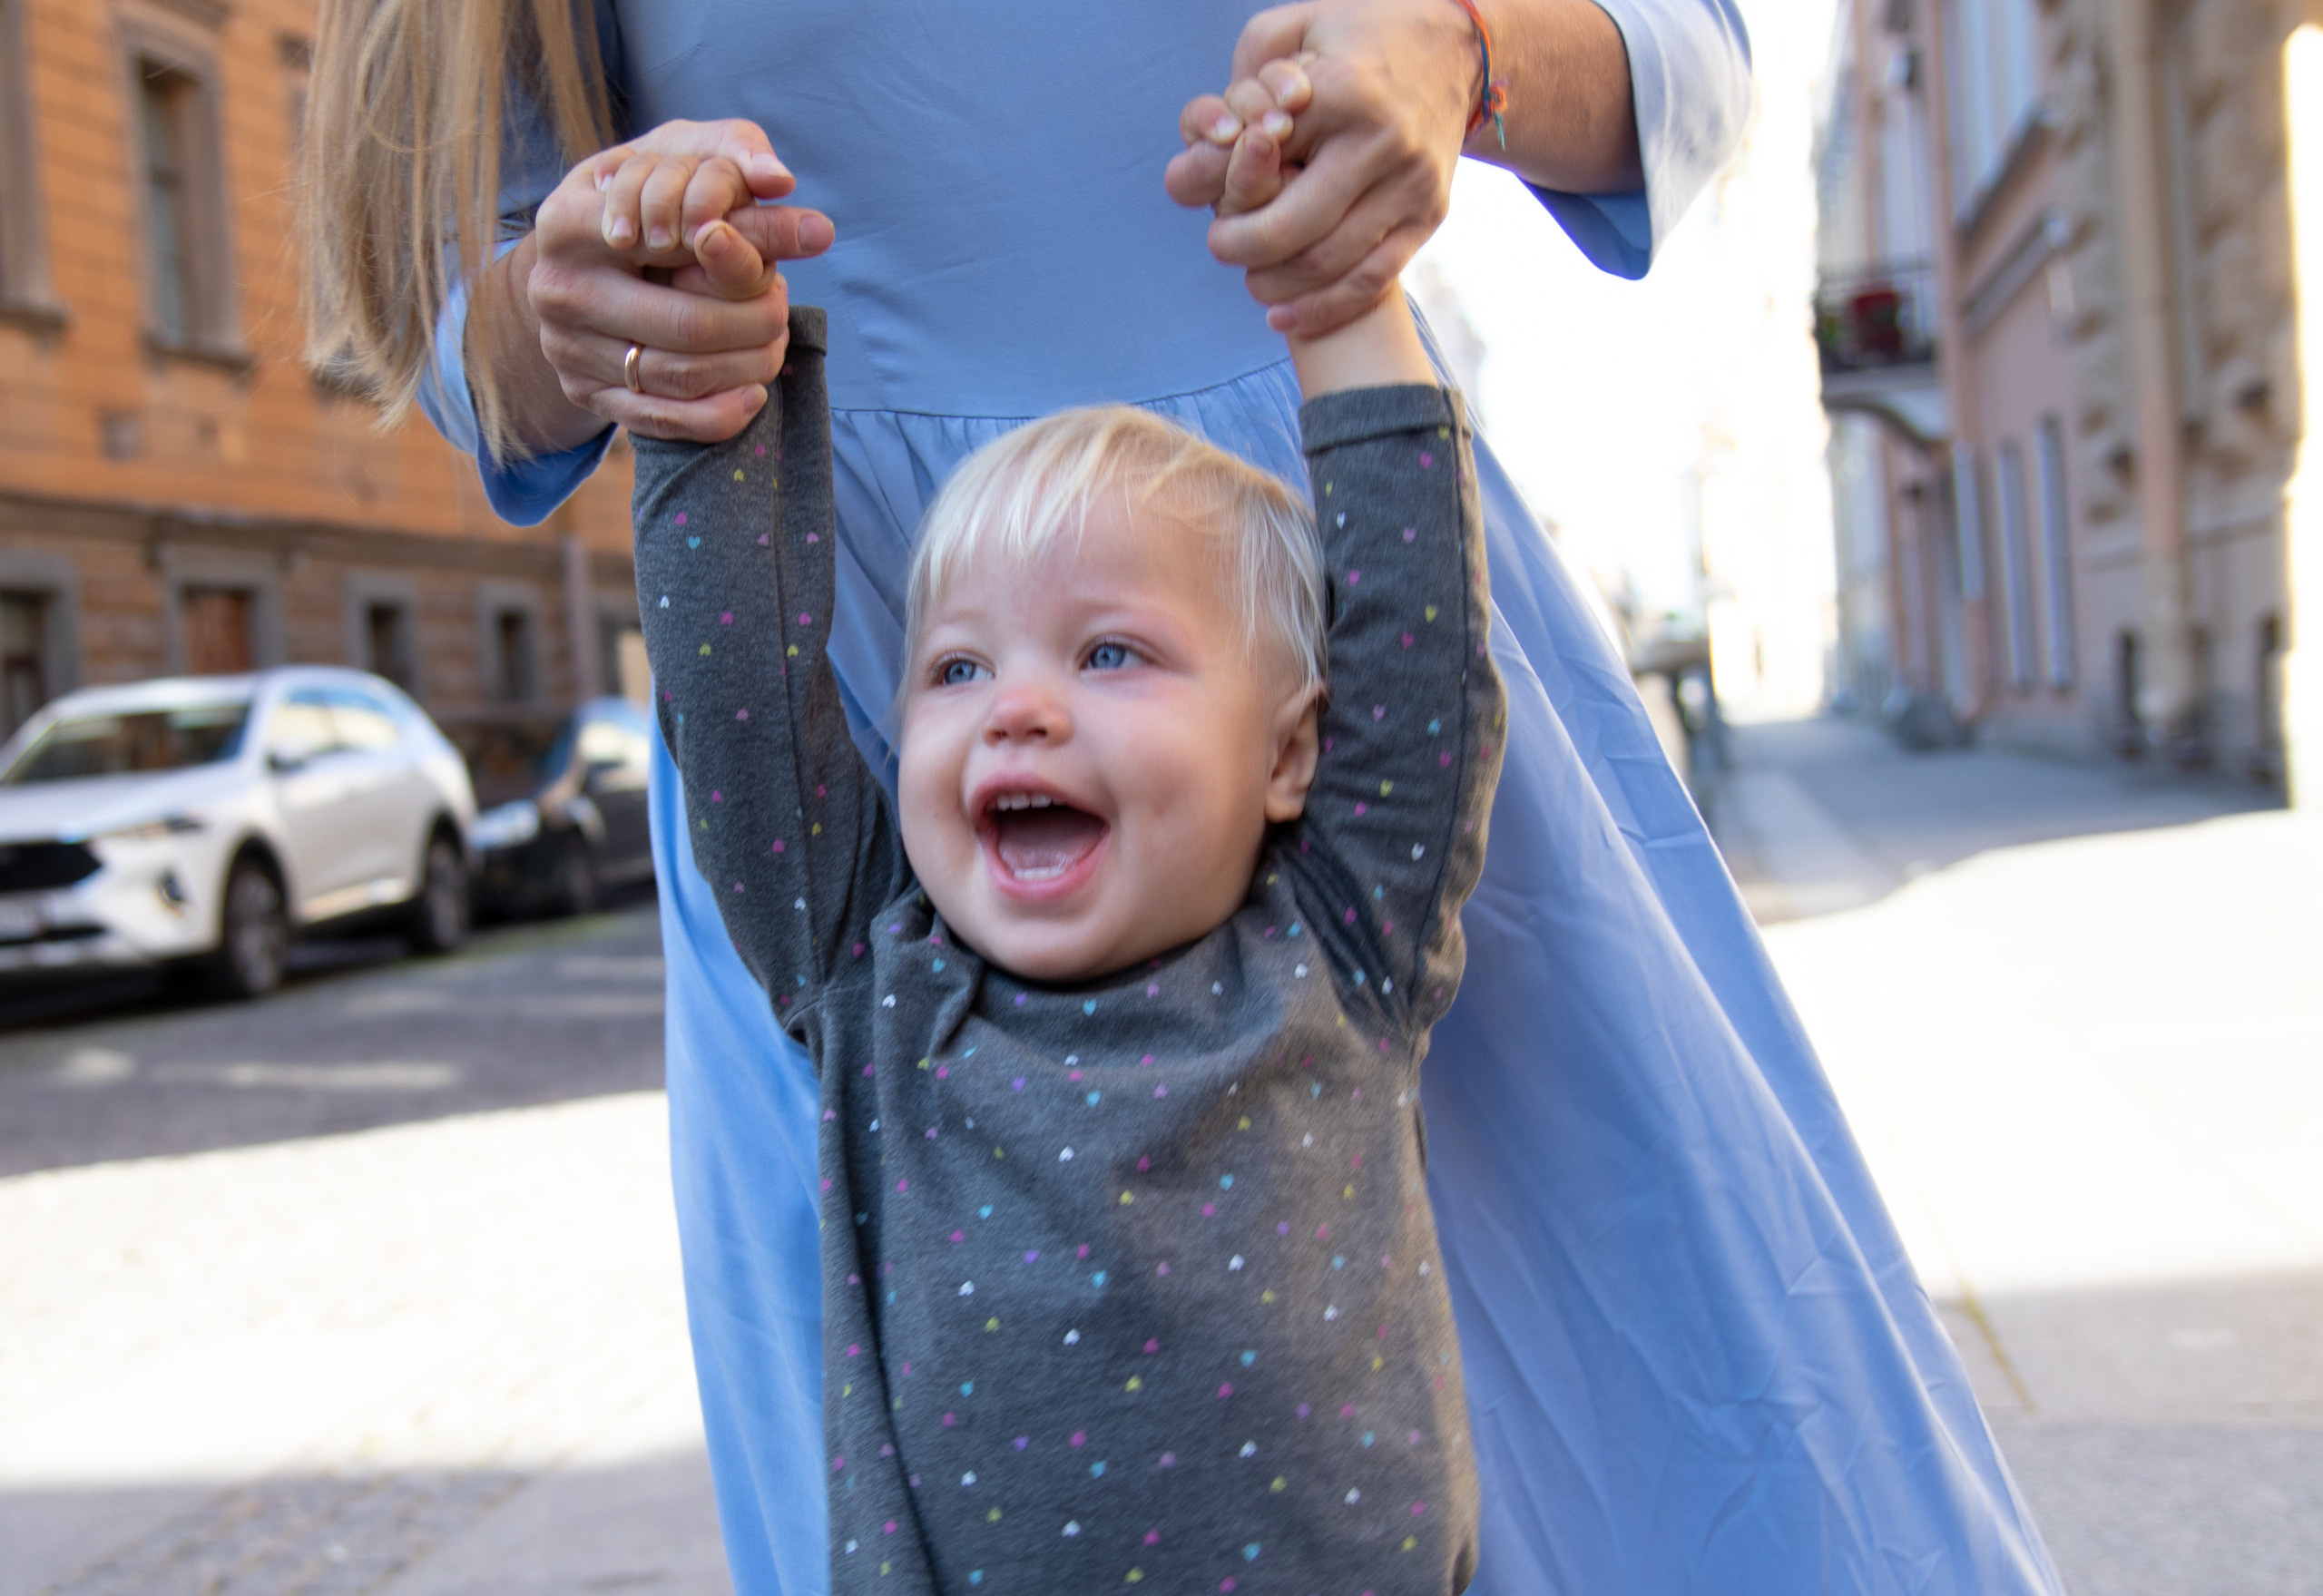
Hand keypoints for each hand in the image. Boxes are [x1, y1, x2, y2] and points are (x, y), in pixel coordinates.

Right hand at [513, 119, 834, 444]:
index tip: (772, 263)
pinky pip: (663, 420)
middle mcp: (557, 287)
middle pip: (689, 324)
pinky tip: (753, 392)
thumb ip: (732, 161)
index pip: (675, 247)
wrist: (578, 259)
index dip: (738, 259)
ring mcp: (565, 347)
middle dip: (756, 323)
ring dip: (748, 365)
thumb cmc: (643, 199)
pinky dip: (720, 413)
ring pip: (682, 376)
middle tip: (783, 306)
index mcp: (569, 220)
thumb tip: (783, 179)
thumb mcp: (676, 163)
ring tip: (774, 341)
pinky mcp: (583, 393)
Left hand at [1166, 0, 1480, 336]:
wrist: (1454, 48)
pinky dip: (1323, 310)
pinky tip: (1285, 318)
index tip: (1205, 196)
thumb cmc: (1351, 42)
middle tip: (1220, 243)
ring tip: (1253, 278)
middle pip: (1290, 229)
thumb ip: (1241, 87)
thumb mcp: (1290, 33)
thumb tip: (1208, 149)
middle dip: (1240, 247)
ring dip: (1276, 284)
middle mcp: (1381, 142)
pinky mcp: (1429, 214)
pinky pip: (1372, 281)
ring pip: (1328, 264)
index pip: (1259, 161)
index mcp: (1341, 91)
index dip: (1221, 186)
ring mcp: (1410, 184)